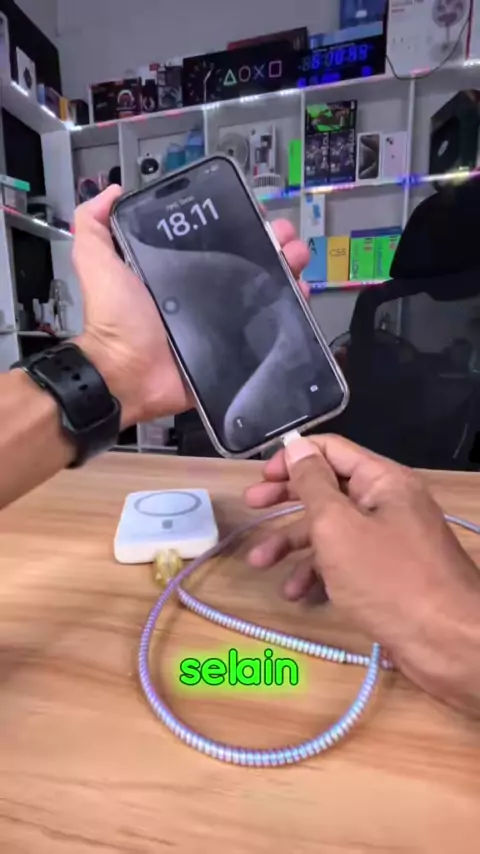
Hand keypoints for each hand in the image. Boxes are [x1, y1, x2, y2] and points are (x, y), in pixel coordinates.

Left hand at [73, 185, 309, 427]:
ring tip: (296, 258)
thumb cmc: (115, 318)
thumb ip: (94, 224)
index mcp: (179, 270)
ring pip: (266, 288)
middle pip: (249, 259)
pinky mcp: (237, 348)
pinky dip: (290, 308)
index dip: (240, 221)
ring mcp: (224, 321)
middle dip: (273, 241)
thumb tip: (112, 190)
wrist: (126, 374)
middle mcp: (204, 292)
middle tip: (285, 237)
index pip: (217, 238)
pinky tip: (300, 293)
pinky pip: (270, 327)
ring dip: (288, 267)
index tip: (257, 210)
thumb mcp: (96, 263)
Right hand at [246, 435, 479, 712]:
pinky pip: (345, 561)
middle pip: (328, 488)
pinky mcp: (386, 574)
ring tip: (259, 562)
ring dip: (294, 542)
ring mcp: (388, 540)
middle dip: (287, 498)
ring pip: (332, 529)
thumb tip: (297, 448)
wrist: (448, 643)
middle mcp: (387, 504)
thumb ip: (313, 484)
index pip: (331, 450)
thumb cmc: (388, 578)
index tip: (261, 478)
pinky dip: (318, 572)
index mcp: (383, 480)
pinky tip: (296, 593)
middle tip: (251, 507)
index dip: (293, 457)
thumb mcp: (338, 526)